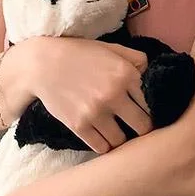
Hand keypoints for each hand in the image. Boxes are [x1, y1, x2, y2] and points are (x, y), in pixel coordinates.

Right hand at [29, 36, 152, 153]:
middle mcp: (114, 95)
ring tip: (118, 132)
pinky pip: (102, 148)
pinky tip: (103, 137)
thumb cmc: (79, 54)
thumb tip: (151, 74)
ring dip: (122, 138)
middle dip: (142, 127)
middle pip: (143, 126)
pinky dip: (105, 145)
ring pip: (122, 141)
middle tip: (136, 126)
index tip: (146, 111)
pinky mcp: (79, 126)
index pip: (152, 102)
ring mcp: (96, 113)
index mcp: (126, 74)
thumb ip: (135, 58)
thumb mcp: (111, 48)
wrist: (42, 64)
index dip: (151, 108)